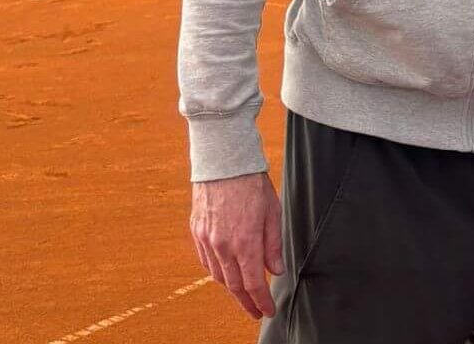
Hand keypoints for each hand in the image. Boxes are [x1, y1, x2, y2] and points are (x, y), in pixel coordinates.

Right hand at [189, 171, 283, 318]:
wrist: (223, 162)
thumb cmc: (251, 183)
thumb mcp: (272, 212)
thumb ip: (273, 244)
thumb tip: (276, 270)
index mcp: (245, 242)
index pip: (253, 284)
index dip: (261, 301)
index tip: (268, 311)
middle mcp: (223, 245)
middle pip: (234, 286)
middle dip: (246, 302)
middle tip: (256, 311)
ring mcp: (207, 239)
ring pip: (218, 276)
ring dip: (231, 289)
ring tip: (243, 294)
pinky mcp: (197, 231)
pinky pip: (206, 261)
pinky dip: (216, 272)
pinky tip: (225, 273)